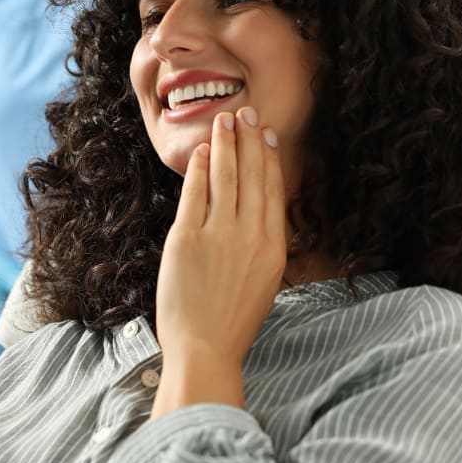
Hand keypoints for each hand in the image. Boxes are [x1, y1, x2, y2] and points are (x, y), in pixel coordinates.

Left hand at [155, 107, 285, 376]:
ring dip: (225, 145)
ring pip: (225, 177)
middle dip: (249, 140)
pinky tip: (200, 151)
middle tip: (246, 113)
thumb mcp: (263, 283)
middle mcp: (251, 235)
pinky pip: (195, 194)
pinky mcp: (188, 239)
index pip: (272, 190)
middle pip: (252, 176)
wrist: (205, 350)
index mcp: (273, 247)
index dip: (269, 158)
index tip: (267, 134)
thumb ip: (261, 246)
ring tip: (224, 121)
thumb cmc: (232, 323)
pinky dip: (198, 169)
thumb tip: (257, 214)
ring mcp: (220, 235)